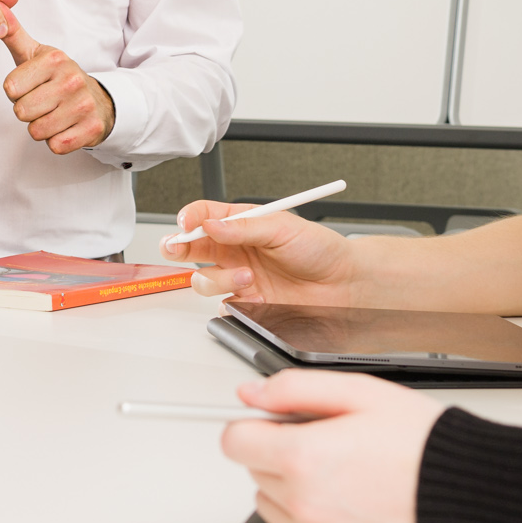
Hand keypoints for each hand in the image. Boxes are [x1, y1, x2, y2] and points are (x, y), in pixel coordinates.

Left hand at [0, 0, 114, 154]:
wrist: (99, 99)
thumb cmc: (60, 78)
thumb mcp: (36, 53)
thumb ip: (14, 33)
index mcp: (54, 60)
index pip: (10, 88)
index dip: (16, 91)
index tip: (31, 86)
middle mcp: (71, 80)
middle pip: (21, 112)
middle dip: (28, 111)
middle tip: (43, 101)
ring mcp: (83, 105)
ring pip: (37, 131)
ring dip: (41, 127)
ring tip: (54, 113)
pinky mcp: (91, 128)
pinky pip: (56, 146)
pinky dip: (57, 140)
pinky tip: (65, 126)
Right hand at [160, 202, 357, 305]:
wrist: (344, 284)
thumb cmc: (320, 249)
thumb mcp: (283, 226)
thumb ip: (244, 227)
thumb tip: (211, 225)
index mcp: (242, 224)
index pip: (203, 216)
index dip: (189, 219)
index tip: (185, 224)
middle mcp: (235, 250)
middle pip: (191, 247)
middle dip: (178, 246)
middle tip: (177, 247)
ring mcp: (239, 277)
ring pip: (203, 279)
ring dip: (219, 278)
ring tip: (247, 276)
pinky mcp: (248, 303)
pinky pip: (222, 306)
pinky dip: (233, 301)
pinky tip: (255, 293)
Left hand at [220, 371, 439, 522]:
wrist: (465, 490)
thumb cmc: (420, 441)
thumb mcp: (358, 391)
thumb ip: (293, 389)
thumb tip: (250, 396)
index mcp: (304, 456)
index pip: (234, 441)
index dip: (252, 425)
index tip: (272, 422)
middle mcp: (304, 501)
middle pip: (254, 469)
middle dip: (278, 451)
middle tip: (324, 440)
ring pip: (268, 502)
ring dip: (288, 485)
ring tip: (335, 470)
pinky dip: (299, 520)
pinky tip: (334, 500)